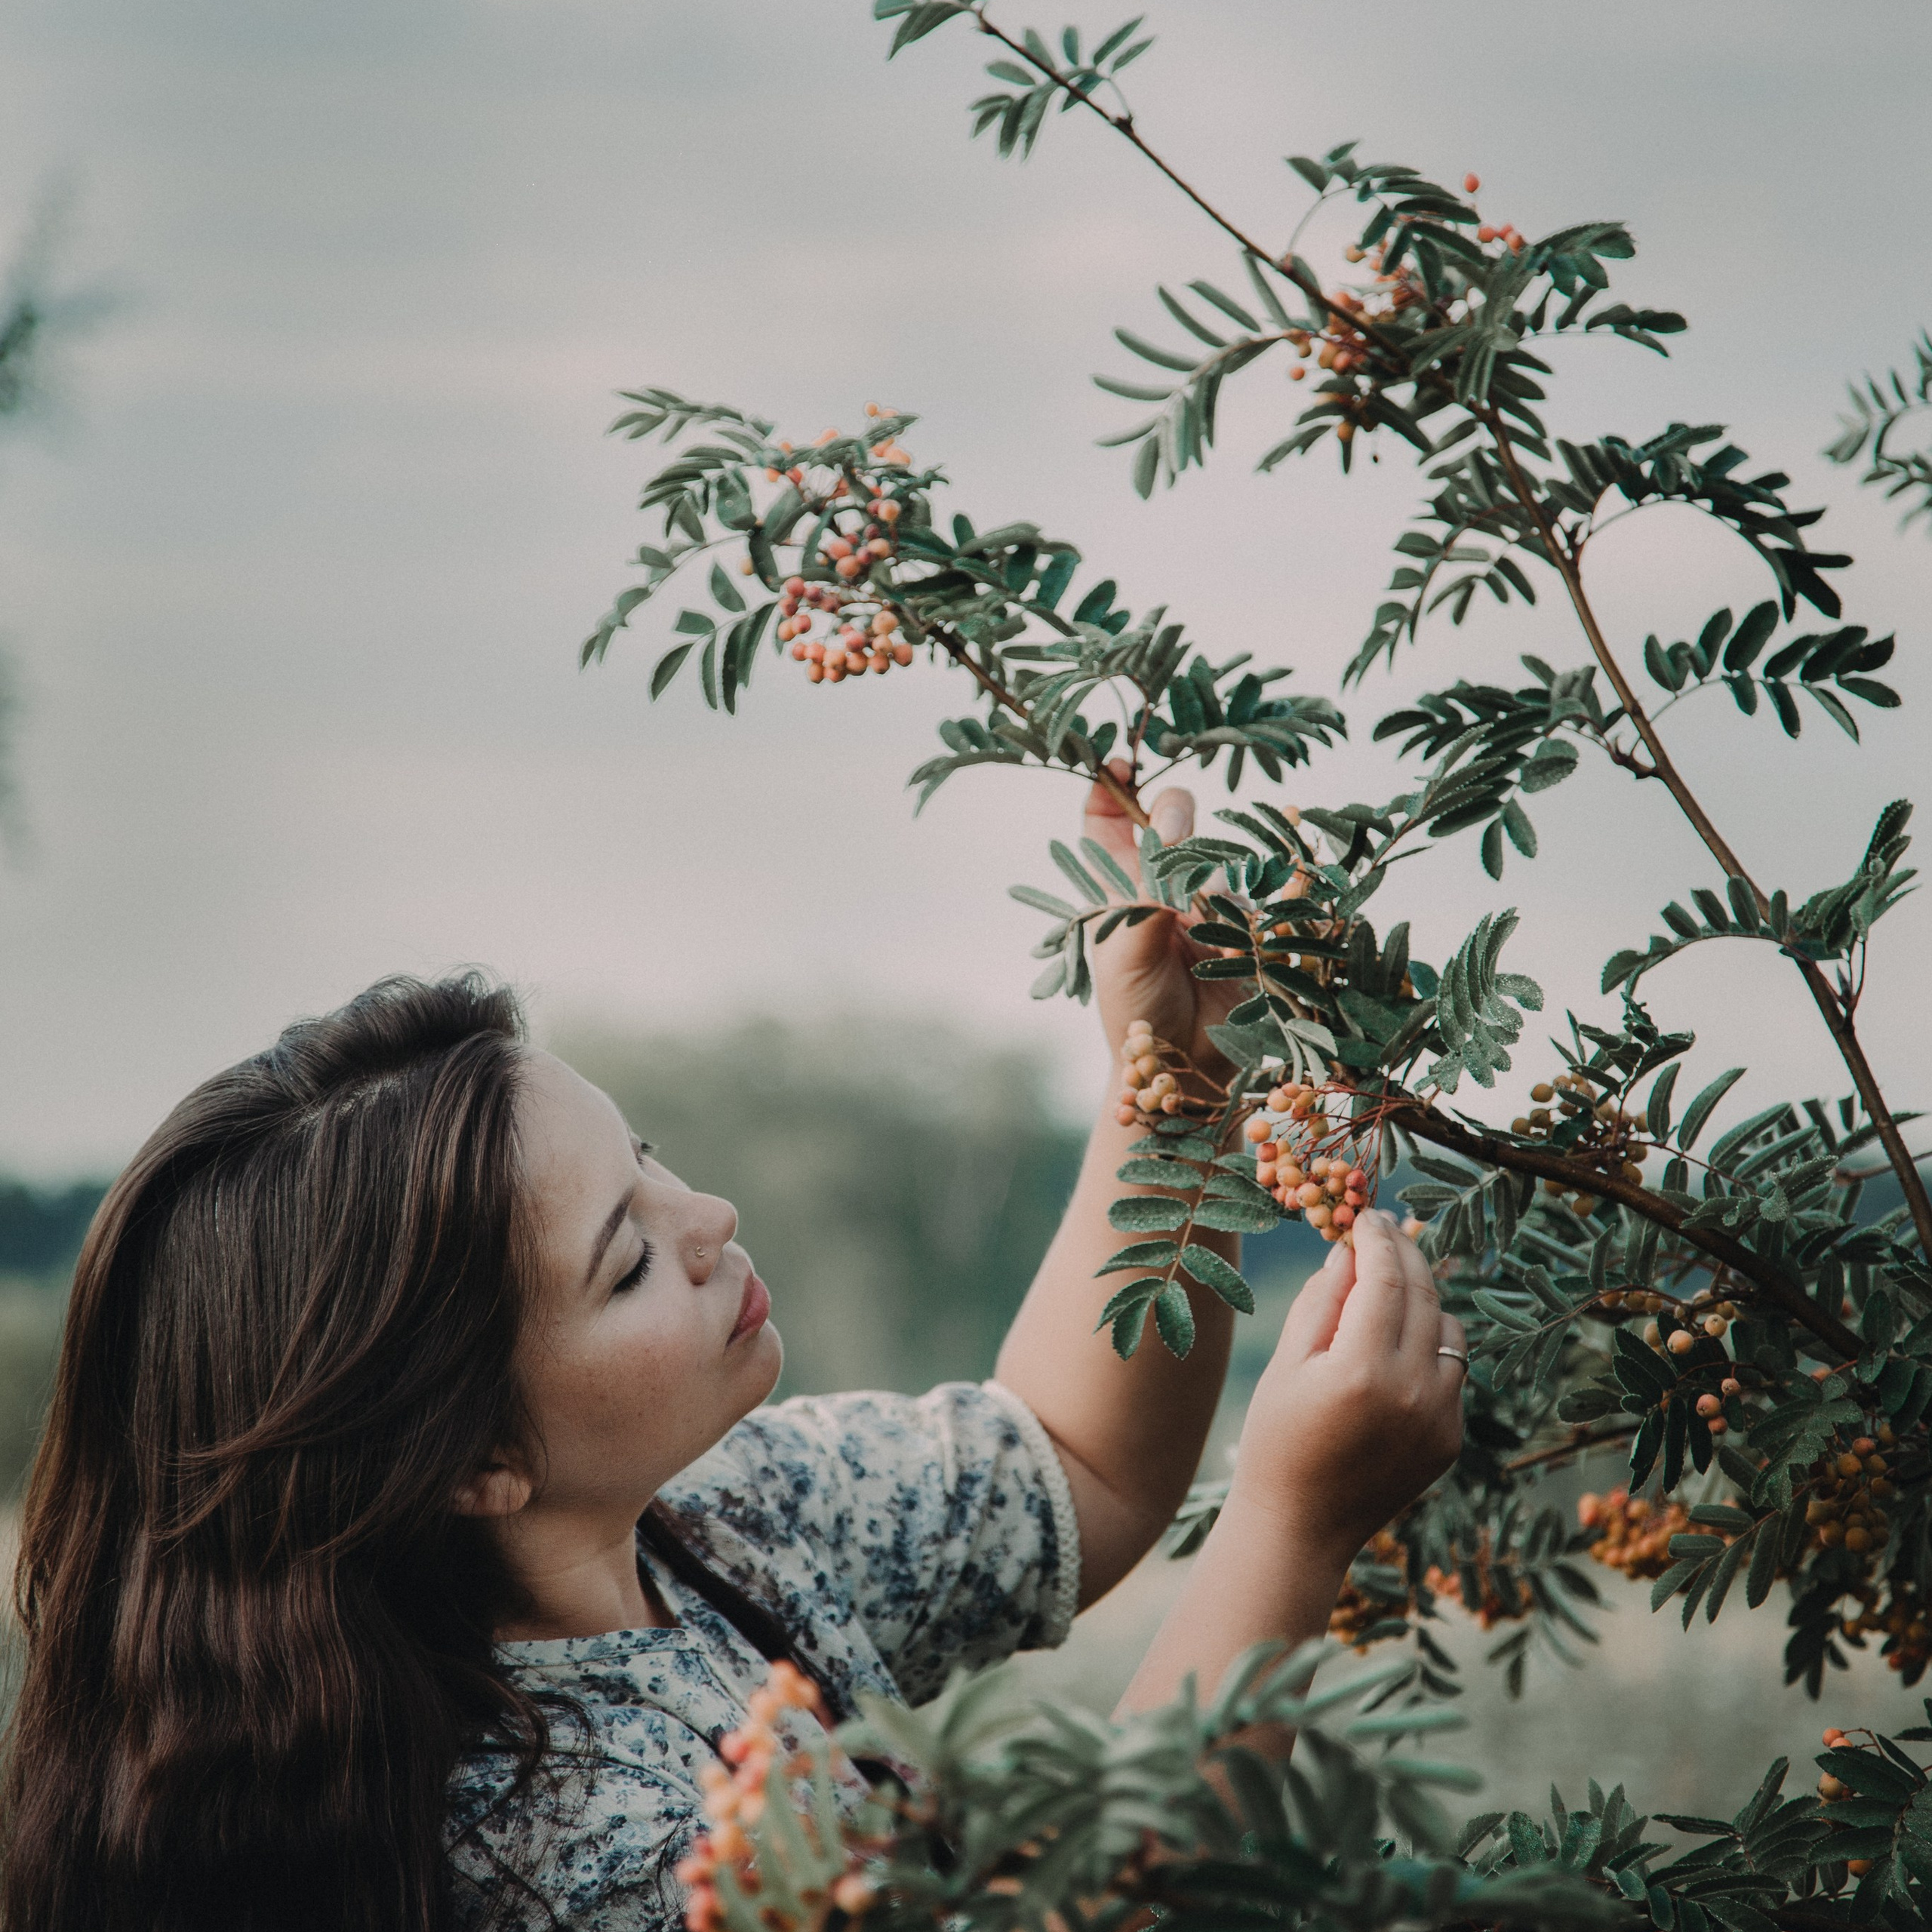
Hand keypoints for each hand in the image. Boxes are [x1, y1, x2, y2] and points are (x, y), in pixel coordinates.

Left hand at [1083, 763, 1245, 1080]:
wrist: (1181, 1069)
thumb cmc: (1135, 1012)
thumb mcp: (1126, 952)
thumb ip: (1149, 889)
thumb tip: (1176, 818)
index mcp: (1117, 887)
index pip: (1106, 818)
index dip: (1111, 786)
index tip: (1121, 762)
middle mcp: (1163, 885)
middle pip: (1168, 819)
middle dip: (1173, 813)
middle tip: (1177, 830)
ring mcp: (1208, 901)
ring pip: (1219, 847)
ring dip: (1217, 855)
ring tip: (1208, 898)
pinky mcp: (1251, 922)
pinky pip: (1266, 884)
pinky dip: (1276, 872)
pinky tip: (1282, 869)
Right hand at [1229, 1209, 1464, 1562]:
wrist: (1300, 1527)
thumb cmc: (1277, 1440)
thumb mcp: (1286, 1364)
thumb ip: (1322, 1302)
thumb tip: (1349, 1251)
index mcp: (1363, 1370)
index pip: (1383, 1279)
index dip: (1375, 1239)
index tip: (1364, 1213)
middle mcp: (1414, 1392)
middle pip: (1424, 1295)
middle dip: (1404, 1254)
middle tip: (1383, 1227)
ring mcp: (1440, 1419)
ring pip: (1448, 1329)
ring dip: (1422, 1298)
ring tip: (1386, 1288)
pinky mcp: (1450, 1439)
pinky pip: (1452, 1371)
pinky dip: (1429, 1346)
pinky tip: (1395, 1344)